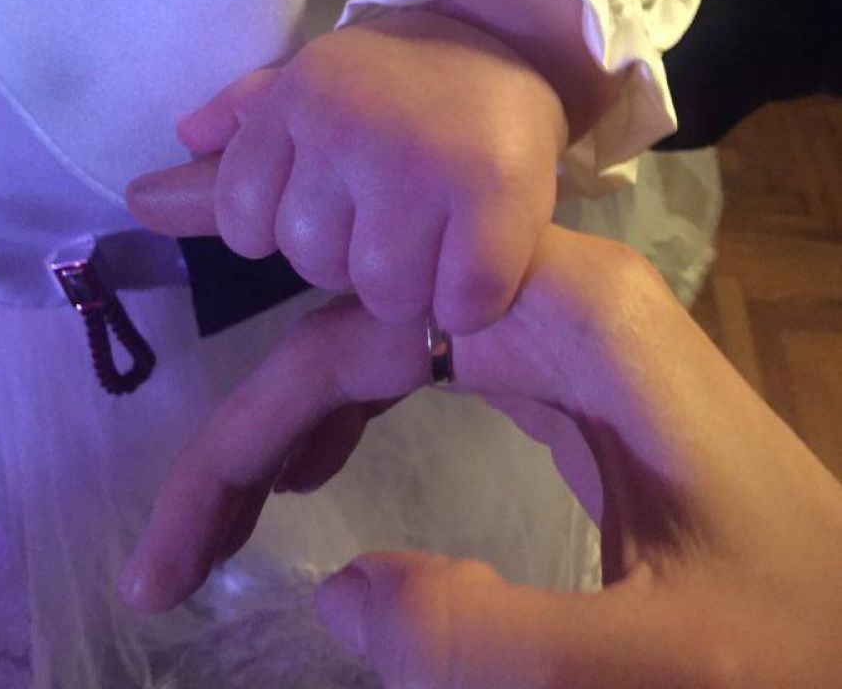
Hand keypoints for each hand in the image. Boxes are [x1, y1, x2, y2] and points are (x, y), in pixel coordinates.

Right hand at [119, 228, 841, 686]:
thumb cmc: (801, 636)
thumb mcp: (651, 666)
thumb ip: (487, 639)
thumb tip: (334, 594)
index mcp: (565, 316)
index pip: (353, 340)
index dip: (246, 433)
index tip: (175, 544)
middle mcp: (546, 297)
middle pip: (353, 334)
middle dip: (249, 437)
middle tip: (170, 556)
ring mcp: (554, 333)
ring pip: (381, 349)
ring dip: (289, 427)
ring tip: (214, 528)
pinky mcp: (561, 377)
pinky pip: (426, 374)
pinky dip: (351, 419)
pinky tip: (307, 467)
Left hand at [127, 7, 567, 331]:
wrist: (510, 38)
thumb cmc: (397, 79)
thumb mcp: (308, 92)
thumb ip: (234, 148)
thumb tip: (141, 200)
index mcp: (295, 102)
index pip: (243, 223)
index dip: (286, 230)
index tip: (335, 202)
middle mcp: (346, 129)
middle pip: (315, 262)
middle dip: (353, 257)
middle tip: (397, 216)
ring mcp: (420, 164)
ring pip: (383, 291)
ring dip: (412, 286)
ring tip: (438, 238)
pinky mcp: (492, 196)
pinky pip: (457, 303)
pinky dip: (466, 301)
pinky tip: (477, 259)